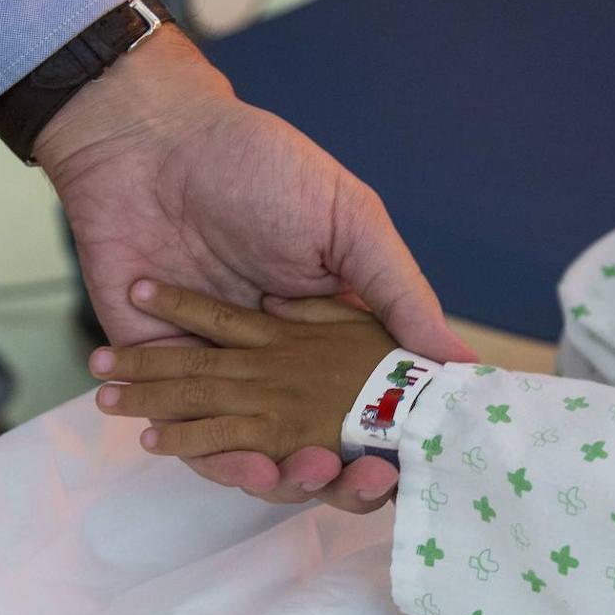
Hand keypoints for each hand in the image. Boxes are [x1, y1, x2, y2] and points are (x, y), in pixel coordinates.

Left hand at [35, 25, 472, 507]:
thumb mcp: (350, 221)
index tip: (397, 461)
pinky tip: (231, 461)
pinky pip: (183, 432)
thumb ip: (399, 293)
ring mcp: (216, 366)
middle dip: (329, 473)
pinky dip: (202, 455)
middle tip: (336, 471)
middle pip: (310, 442)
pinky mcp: (157, 367)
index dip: (385, 442)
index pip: (365, 405)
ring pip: (249, 449)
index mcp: (329, 329)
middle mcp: (276, 359)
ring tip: (285, 474)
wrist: (151, 139)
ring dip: (270, 475)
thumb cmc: (260, 167)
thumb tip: (463, 362)